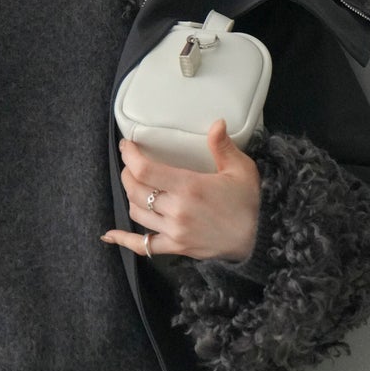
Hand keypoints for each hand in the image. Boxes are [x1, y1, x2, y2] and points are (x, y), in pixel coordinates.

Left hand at [101, 119, 261, 261]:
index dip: (130, 155)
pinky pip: (143, 246)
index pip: (145, 169)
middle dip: (128, 173)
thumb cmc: (250, 202)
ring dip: (130, 196)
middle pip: (135, 189)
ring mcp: (174, 231)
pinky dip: (124, 239)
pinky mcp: (176, 247)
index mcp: (190, 186)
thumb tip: (216, 123)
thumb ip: (223, 146)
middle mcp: (177, 210)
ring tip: (135, 185)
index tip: (126, 145)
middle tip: (131, 163)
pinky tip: (110, 234)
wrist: (260, 239)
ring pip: (136, 212)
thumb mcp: (241, 169)